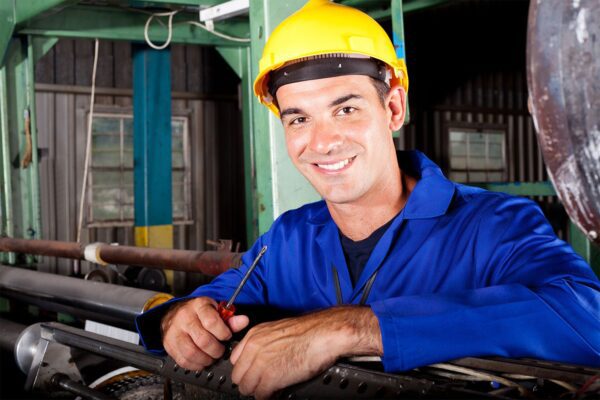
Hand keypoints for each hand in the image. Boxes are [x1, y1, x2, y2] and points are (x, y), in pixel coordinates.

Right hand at [161, 297, 248, 369]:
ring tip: (212, 357)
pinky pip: (182, 360)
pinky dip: (195, 365)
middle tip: (221, 351)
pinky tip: (201, 361)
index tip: (227, 337)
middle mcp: (184, 317)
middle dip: (216, 350)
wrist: (175, 312)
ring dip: (206, 359)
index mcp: (198, 306)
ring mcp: (174, 331)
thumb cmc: (198, 312)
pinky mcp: (168, 343)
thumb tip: (244, 321)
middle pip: (203, 340)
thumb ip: (230, 319)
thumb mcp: (215, 310)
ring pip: (192, 352)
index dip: (223, 333)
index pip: (212, 322)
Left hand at [229, 306, 381, 398]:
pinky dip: (268, 396)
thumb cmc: (309, 331)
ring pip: (246, 388)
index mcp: (254, 335)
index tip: (252, 374)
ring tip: (270, 389)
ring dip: (258, 390)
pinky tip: (277, 392)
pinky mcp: (271, 377)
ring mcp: (261, 363)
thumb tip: (260, 358)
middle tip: (262, 384)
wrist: (324, 334)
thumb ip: (264, 343)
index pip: (236, 360)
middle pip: (238, 376)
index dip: (246, 370)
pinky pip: (260, 395)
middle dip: (250, 382)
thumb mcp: (278, 330)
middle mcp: (254, 348)